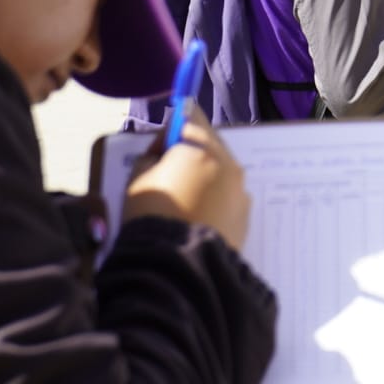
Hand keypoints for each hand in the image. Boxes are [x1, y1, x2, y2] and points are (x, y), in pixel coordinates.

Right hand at [123, 103, 250, 250]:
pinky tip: (196, 218)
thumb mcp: (138, 179)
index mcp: (204, 149)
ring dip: (204, 177)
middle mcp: (230, 165)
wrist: (177, 268)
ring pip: (221, 172)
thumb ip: (151, 155)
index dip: (173, 126)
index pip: (191, 116)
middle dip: (191, 152)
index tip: (161, 143)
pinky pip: (228, 198)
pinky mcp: (245, 217)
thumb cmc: (152, 216)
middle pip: (210, 144)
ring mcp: (241, 192)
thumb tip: (162, 150)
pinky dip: (214, 201)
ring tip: (182, 201)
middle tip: (168, 175)